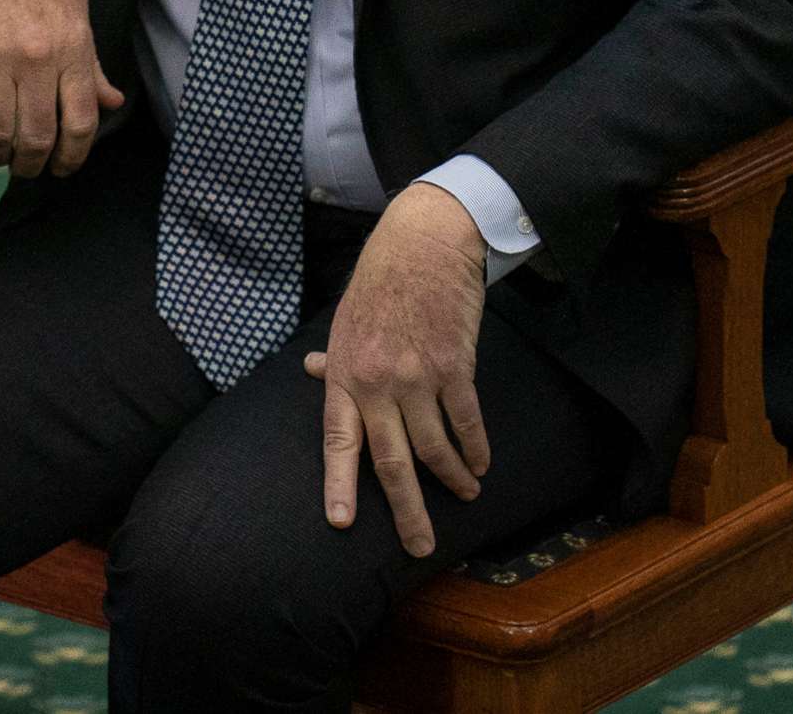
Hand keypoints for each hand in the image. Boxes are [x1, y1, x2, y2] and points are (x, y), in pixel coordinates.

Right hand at [0, 0, 124, 177]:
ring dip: (1, 155)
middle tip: (31, 168)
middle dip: (35, 163)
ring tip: (4, 157)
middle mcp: (36, 57)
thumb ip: (91, 63)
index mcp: (72, 47)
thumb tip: (110, 102)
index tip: (65, 166)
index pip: (79, 122)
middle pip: (37, 136)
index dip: (73, 156)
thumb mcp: (78, 10)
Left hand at [301, 183, 489, 557]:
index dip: (340, 484)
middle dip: (407, 510)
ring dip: (452, 479)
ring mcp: (417, 377)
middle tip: (420, 546)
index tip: (341, 523)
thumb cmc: (378, 284)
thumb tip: (312, 374)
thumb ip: (335, 359)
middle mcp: (377, 383)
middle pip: (391, 460)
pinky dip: (476, 448)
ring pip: (434, 448)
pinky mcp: (454, 367)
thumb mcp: (344, 321)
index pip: (338, 441)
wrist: (422, 246)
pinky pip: (467, 421)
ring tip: (466, 494)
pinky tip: (481, 464)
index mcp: (345, 376)